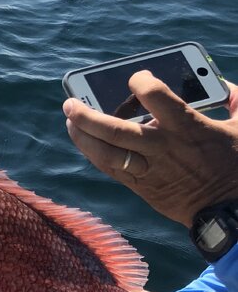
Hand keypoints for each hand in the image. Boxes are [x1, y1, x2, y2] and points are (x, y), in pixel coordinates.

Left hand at [64, 71, 237, 224]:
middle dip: (87, 114)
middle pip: (115, 129)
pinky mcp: (142, 187)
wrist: (230, 212)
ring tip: (70, 120)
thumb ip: (233, 99)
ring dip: (82, 135)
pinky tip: (83, 140)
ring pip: (105, 153)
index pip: (154, 96)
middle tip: (71, 101)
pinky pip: (110, 168)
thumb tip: (220, 86)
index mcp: (187, 127)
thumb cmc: (237, 166)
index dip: (140, 81)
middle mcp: (162, 147)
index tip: (137, 78)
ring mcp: (149, 169)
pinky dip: (93, 153)